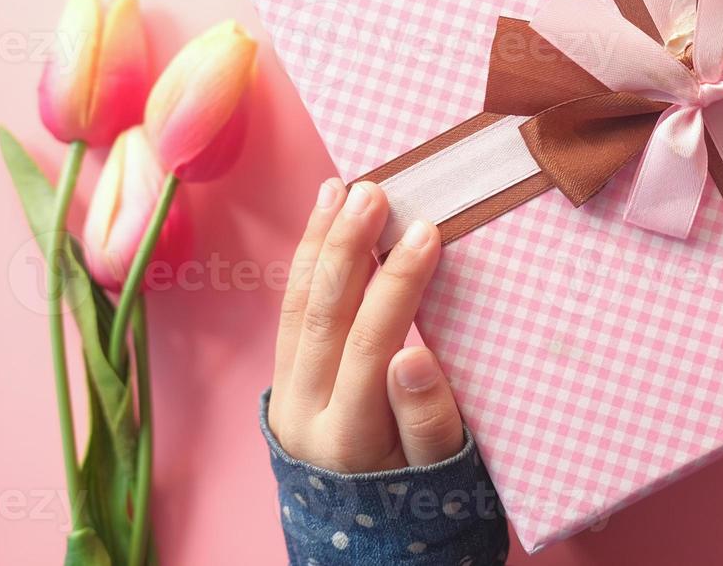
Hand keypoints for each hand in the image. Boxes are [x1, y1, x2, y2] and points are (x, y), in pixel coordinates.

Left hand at [268, 179, 463, 472]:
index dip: (398, 285)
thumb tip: (414, 356)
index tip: (428, 232)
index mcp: (347, 439)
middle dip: (349, 247)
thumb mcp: (439, 472)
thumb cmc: (420, 499)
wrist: (365, 539)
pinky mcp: (282, 381)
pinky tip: (322, 225)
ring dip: (319, 243)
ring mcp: (285, 396)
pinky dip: (307, 263)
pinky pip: (290, 313)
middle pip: (323, 317)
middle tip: (375, 192)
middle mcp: (303, 415)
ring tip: (340, 190)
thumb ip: (428, 419)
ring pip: (296, 308)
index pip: (371, 345)